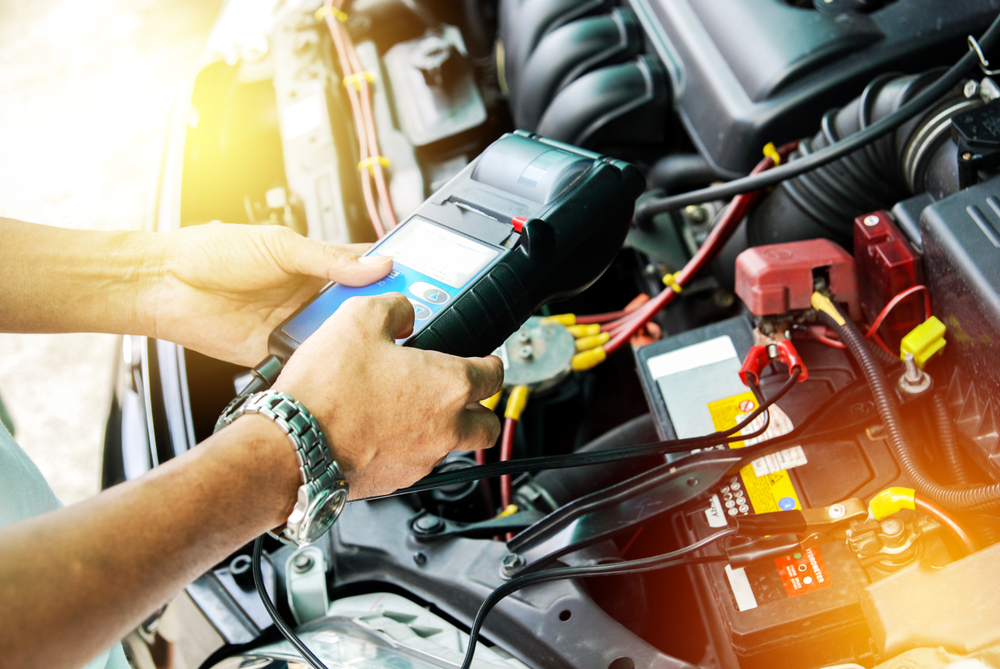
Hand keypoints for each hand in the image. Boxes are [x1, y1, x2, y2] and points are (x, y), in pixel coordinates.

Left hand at [150, 223, 392, 365]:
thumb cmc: (212, 253)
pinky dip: (322, 364)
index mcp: (314, 264)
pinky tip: (336, 362)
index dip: (391, 273)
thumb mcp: (279, 246)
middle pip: (357, 307)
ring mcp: (295, 325)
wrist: (166, 285)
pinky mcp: (278, 352)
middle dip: (380, 312)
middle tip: (406, 318)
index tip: (421, 281)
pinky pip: (309, 362)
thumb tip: (376, 265)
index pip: (364, 267)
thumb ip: (329, 259)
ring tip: (375, 341)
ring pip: (338, 337)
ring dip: (352, 340)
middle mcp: (308, 296)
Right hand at [271, 293, 503, 497]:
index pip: (495, 375)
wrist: (294, 443)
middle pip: (488, 425)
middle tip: (462, 394)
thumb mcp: (359, 317)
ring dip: (443, 428)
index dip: (491, 364)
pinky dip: (409, 446)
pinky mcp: (396, 480)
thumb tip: (402, 313)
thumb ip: (393, 308)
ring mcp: (422, 459)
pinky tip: (381, 428)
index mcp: (449, 386)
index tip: (484, 361)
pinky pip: (417, 462)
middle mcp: (445, 427)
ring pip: (452, 445)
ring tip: (411, 407)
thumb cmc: (327, 389)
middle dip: (480, 408)